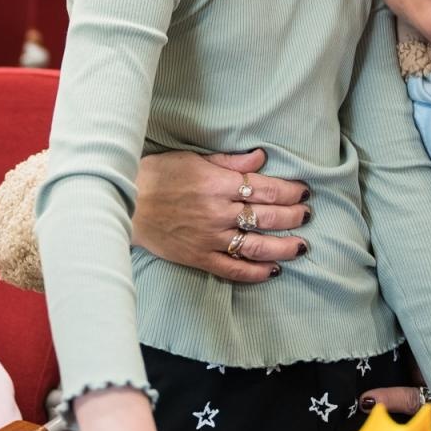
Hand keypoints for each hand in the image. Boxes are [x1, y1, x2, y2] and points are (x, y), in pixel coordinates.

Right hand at [130, 149, 309, 282]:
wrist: (123, 203)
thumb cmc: (158, 175)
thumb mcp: (193, 159)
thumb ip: (230, 161)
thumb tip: (261, 158)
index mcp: (219, 184)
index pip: (266, 188)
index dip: (290, 191)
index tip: (305, 192)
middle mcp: (219, 212)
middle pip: (267, 216)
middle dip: (293, 216)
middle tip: (307, 215)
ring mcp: (210, 238)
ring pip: (256, 246)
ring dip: (283, 247)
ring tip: (301, 246)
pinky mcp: (198, 258)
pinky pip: (232, 269)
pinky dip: (255, 273)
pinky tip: (272, 271)